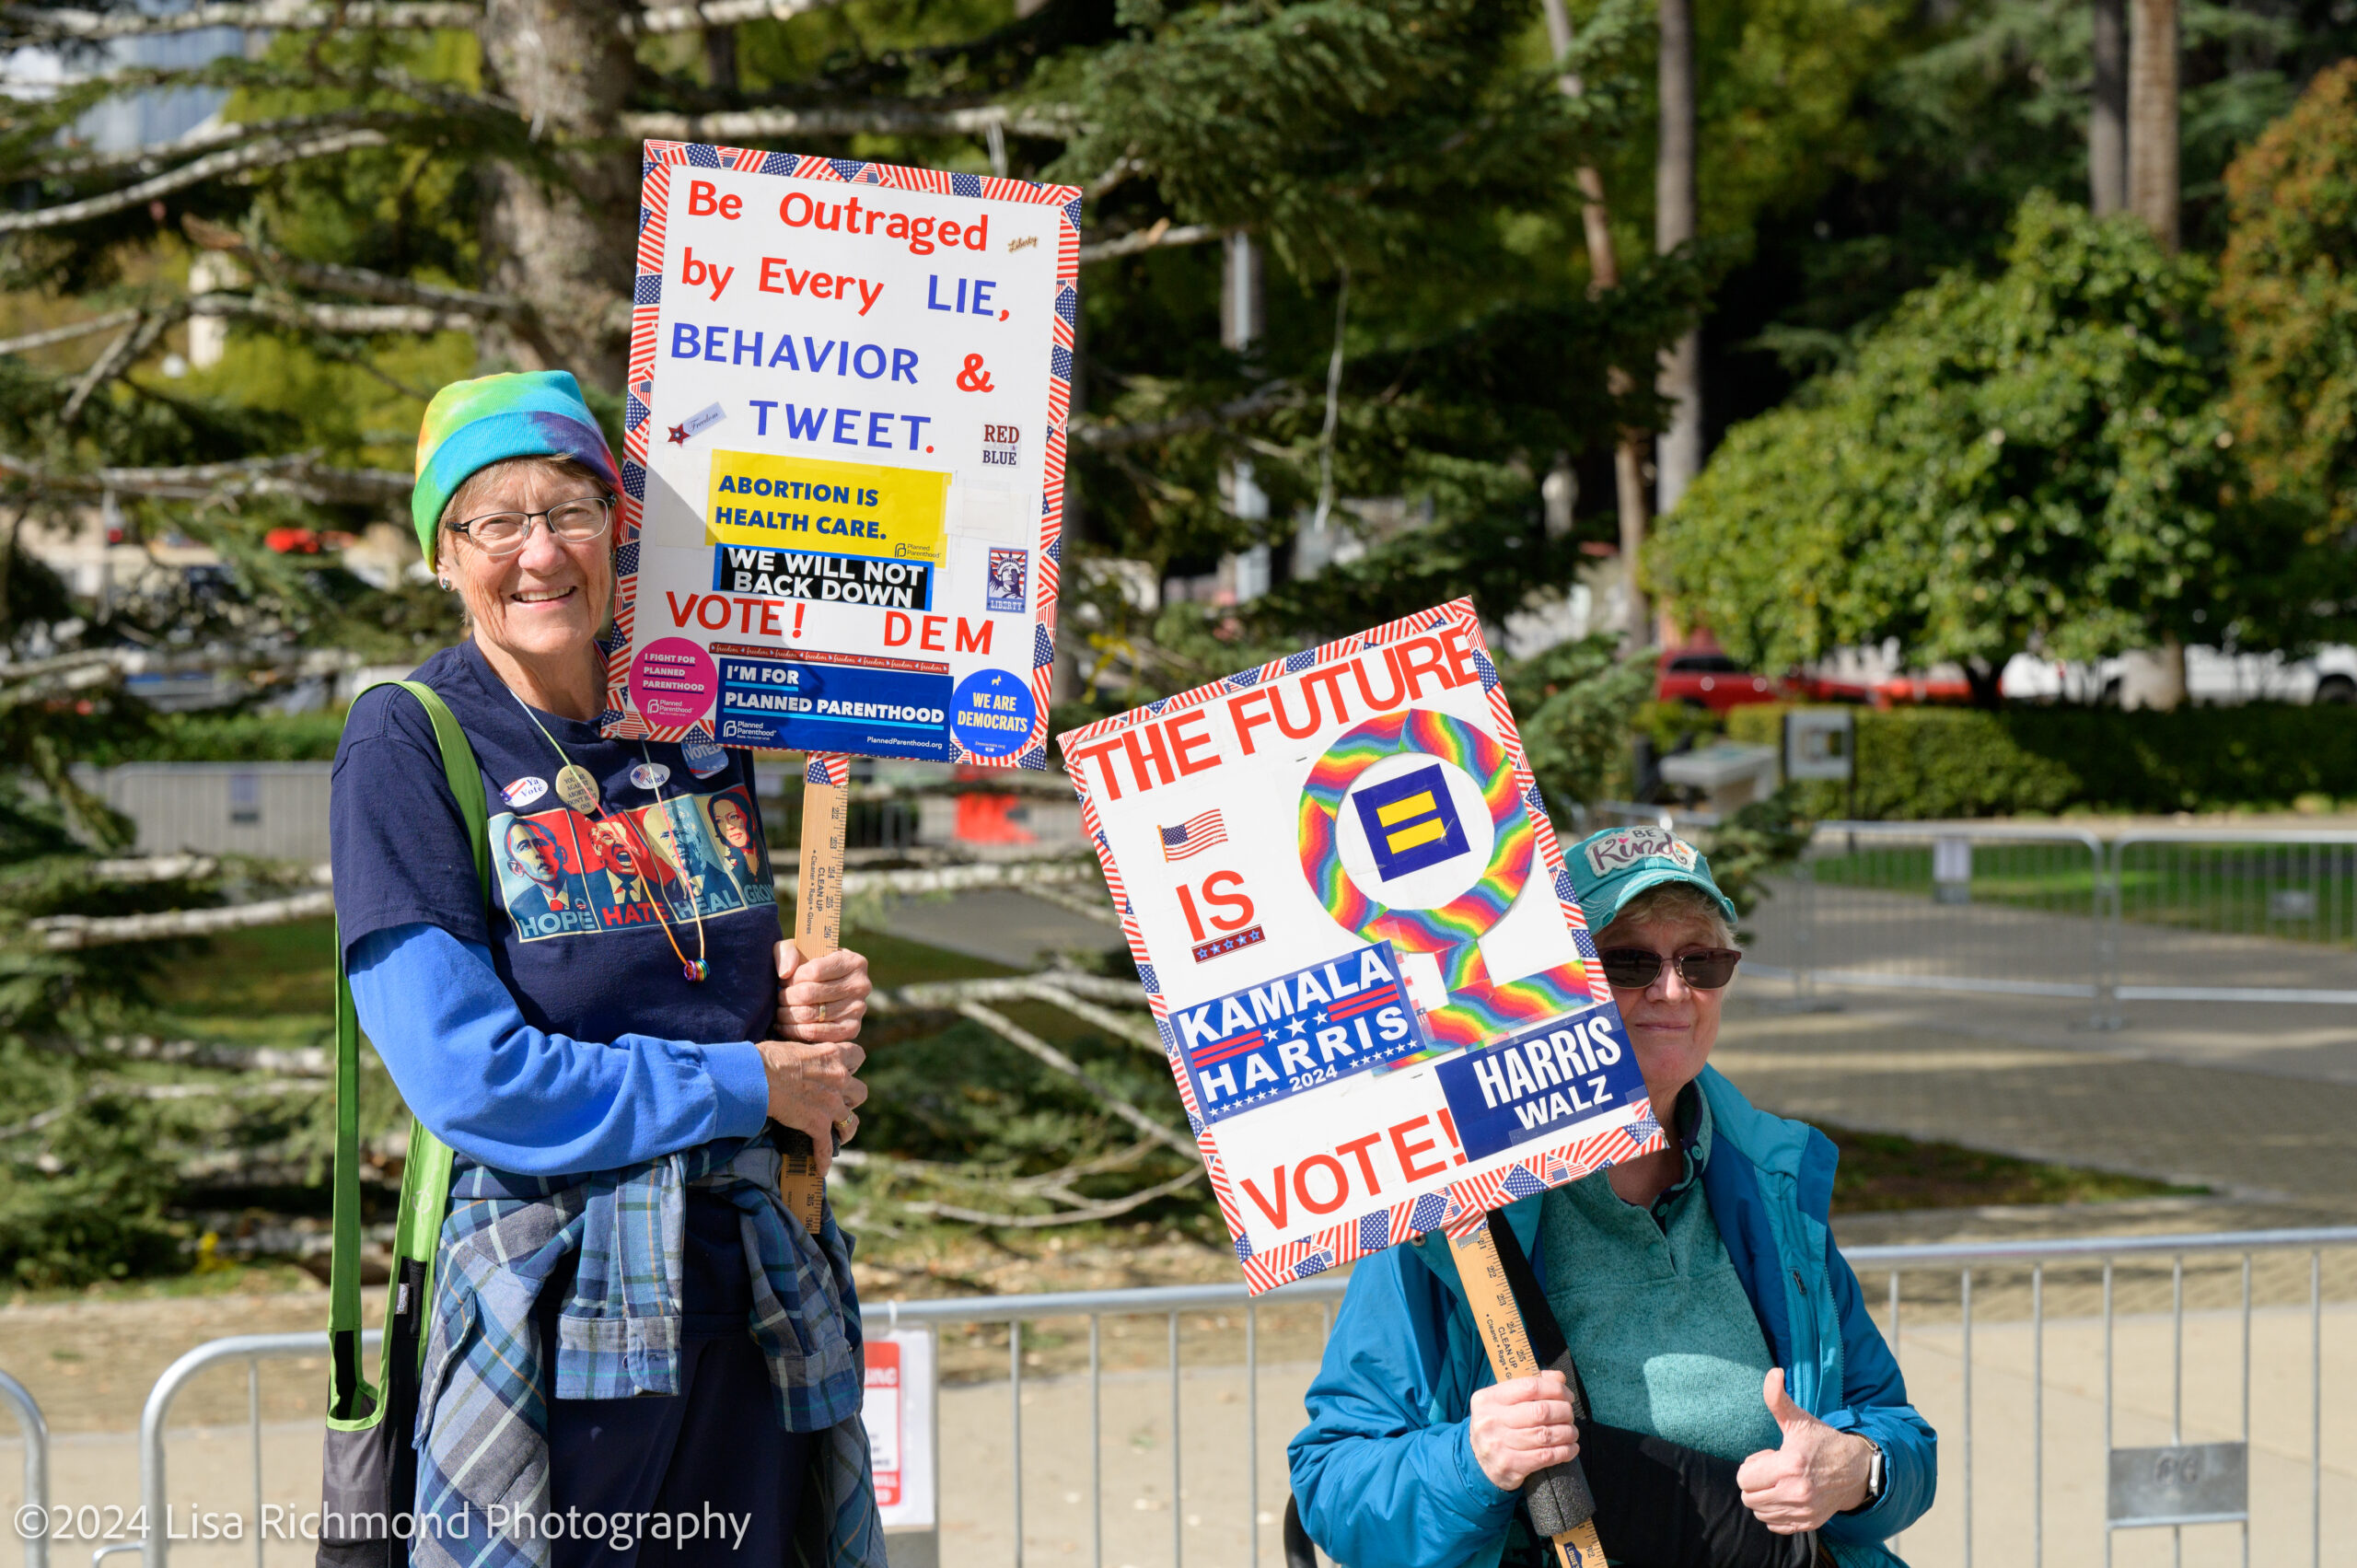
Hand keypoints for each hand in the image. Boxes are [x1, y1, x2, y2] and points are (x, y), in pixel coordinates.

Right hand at [762, 943, 873, 1176]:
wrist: (755, 1076)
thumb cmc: (765, 1056)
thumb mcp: (792, 1045)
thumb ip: (806, 1052)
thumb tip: (797, 1053)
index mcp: (833, 1054)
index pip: (859, 1055)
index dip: (851, 1063)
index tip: (841, 1067)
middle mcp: (839, 1078)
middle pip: (861, 1091)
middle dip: (850, 1096)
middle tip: (836, 1099)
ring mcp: (830, 1103)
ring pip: (851, 1121)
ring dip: (844, 1126)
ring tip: (837, 1131)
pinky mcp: (817, 1124)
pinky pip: (826, 1146)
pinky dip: (824, 1159)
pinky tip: (821, 1168)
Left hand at [775, 941, 870, 1042]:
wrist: (822, 990)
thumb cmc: (808, 967)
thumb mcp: (797, 949)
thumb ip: (787, 951)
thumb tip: (785, 973)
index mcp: (854, 962)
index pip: (814, 971)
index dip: (793, 977)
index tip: (784, 980)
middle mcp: (861, 985)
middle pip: (809, 993)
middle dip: (786, 996)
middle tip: (779, 997)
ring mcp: (858, 1009)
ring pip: (809, 1014)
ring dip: (786, 1014)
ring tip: (779, 1010)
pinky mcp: (851, 1030)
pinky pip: (815, 1033)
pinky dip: (793, 1030)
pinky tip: (783, 1025)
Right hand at [1468, 1371, 1578, 1491]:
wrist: (1477, 1462)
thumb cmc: (1497, 1424)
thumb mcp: (1504, 1401)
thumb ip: (1530, 1384)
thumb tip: (1559, 1378)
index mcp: (1488, 1398)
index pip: (1530, 1386)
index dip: (1555, 1389)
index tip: (1567, 1396)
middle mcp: (1491, 1420)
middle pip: (1541, 1411)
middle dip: (1564, 1412)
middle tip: (1570, 1415)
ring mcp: (1499, 1445)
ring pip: (1545, 1435)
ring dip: (1567, 1432)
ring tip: (1572, 1432)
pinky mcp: (1509, 1466)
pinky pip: (1545, 1457)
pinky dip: (1564, 1451)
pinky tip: (1570, 1448)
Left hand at [1735, 1368, 1875, 1532]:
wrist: (1856, 1470)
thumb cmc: (1822, 1442)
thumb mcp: (1799, 1419)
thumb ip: (1778, 1398)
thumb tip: (1773, 1372)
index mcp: (1790, 1465)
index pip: (1744, 1479)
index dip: (1750, 1466)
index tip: (1768, 1458)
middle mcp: (1796, 1492)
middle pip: (1749, 1498)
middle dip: (1754, 1482)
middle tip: (1773, 1470)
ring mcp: (1803, 1511)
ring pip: (1760, 1513)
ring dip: (1764, 1497)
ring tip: (1781, 1482)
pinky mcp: (1808, 1524)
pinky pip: (1774, 1525)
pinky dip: (1775, 1513)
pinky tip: (1787, 1496)